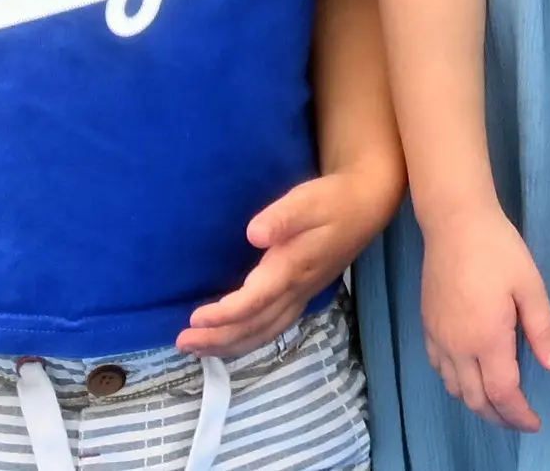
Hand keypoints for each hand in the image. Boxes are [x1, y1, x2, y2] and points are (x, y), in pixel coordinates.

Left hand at [185, 161, 394, 355]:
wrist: (367, 206)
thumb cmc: (333, 200)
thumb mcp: (308, 199)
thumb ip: (282, 217)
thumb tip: (253, 234)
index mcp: (292, 269)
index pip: (255, 302)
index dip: (224, 315)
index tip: (195, 319)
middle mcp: (295, 290)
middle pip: (254, 326)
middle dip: (218, 339)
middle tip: (182, 343)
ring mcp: (300, 296)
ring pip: (263, 333)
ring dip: (229, 346)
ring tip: (197, 350)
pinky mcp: (301, 295)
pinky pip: (271, 328)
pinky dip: (246, 340)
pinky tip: (229, 340)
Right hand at [415, 203, 549, 430]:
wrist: (454, 223)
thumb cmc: (498, 250)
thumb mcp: (531, 286)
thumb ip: (543, 329)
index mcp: (487, 340)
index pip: (504, 394)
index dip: (519, 415)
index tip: (535, 423)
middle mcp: (458, 347)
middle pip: (476, 399)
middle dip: (498, 417)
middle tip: (519, 421)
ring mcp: (438, 338)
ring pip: (454, 388)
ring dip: (476, 403)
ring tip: (498, 404)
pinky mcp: (427, 326)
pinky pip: (440, 369)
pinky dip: (456, 384)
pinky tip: (469, 377)